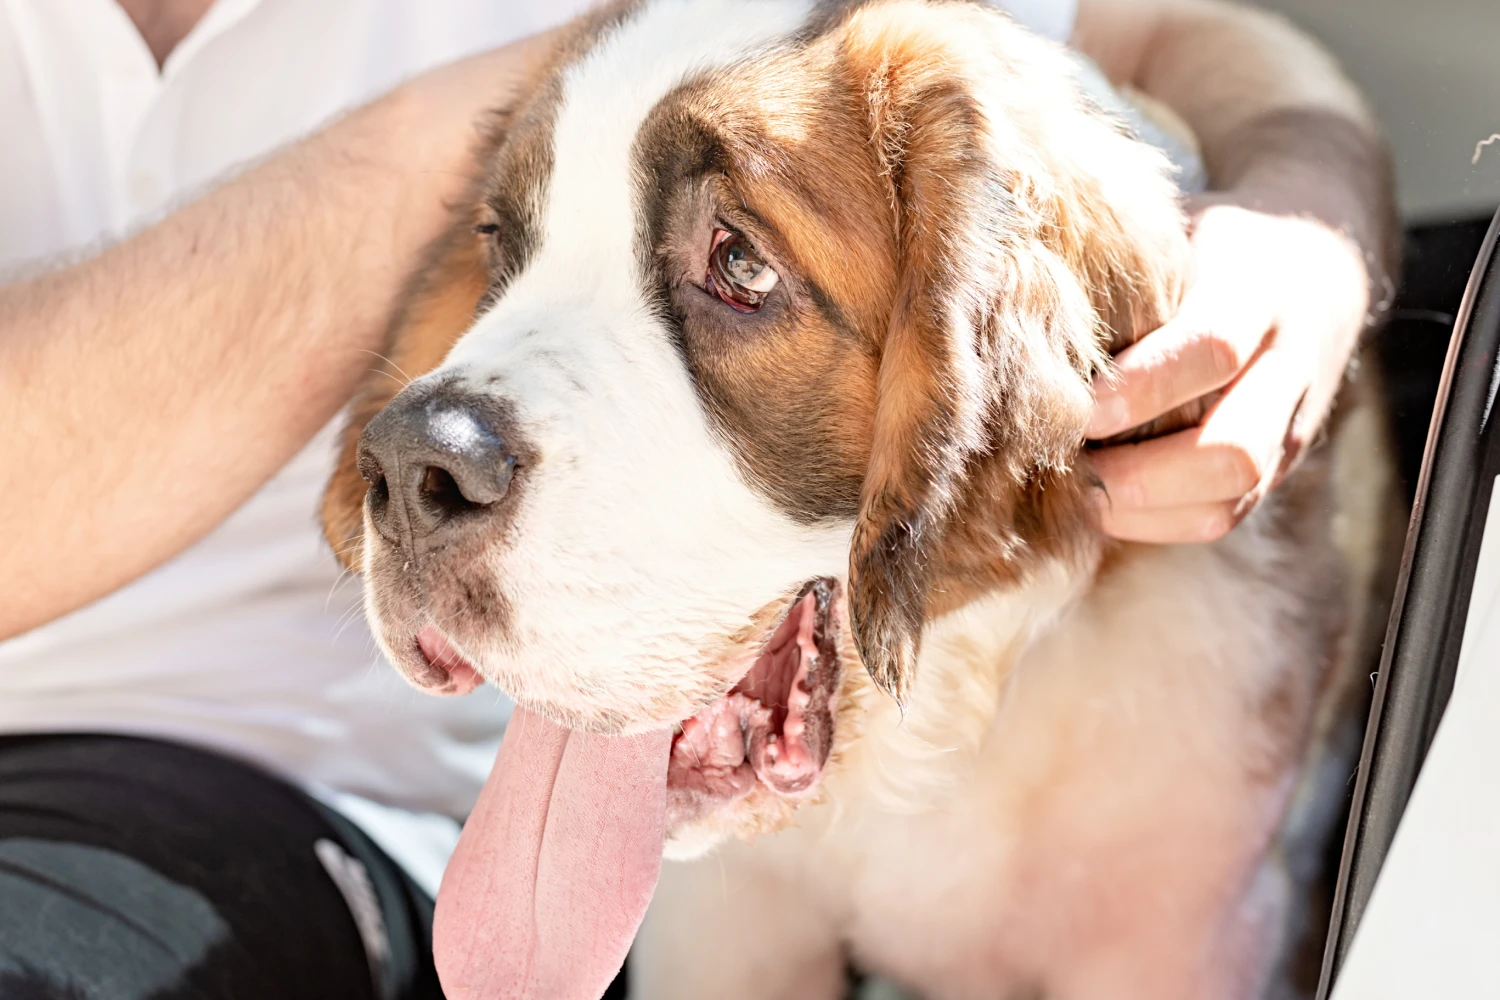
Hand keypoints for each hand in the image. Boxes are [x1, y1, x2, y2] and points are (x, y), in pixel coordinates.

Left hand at [1086, 196, 1371, 542]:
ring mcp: (1292, 426)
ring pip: (1230, 497)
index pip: (1212, 349)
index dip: (1140, 387)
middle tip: (1070, 463)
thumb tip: (1017, 314)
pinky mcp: (1279, 468)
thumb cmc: (1208, 246)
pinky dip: (1156, 522)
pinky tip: (1101, 501)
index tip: (1078, 406)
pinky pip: (1221, 516)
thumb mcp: (1173, 231)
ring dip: (1143, 508)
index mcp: (1259, 291)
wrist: (1317, 268)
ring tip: (1077, 488)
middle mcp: (1287, 366)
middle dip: (1140, 474)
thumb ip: (1118, 271)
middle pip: (1235, 451)